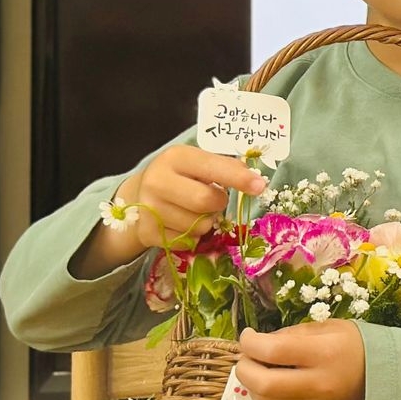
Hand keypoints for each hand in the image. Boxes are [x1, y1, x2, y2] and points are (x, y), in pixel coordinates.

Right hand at [73, 144, 268, 280]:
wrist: (140, 194)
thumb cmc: (180, 175)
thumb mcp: (199, 162)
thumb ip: (225, 167)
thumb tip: (255, 180)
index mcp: (176, 157)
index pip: (213, 168)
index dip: (239, 178)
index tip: (260, 186)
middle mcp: (158, 181)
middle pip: (205, 201)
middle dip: (218, 204)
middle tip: (215, 199)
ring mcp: (149, 208)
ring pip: (197, 226)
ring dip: (206, 222)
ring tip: (194, 210)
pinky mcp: (147, 232)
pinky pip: (185, 242)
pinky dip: (192, 237)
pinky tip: (182, 223)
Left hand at [235, 321, 367, 399]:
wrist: (389, 380)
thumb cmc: (360, 346)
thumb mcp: (332, 328)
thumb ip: (296, 333)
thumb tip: (264, 341)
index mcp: (324, 352)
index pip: (272, 350)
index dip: (250, 343)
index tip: (248, 336)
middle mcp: (318, 383)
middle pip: (262, 383)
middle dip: (243, 369)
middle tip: (246, 357)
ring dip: (252, 385)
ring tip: (257, 369)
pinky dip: (269, 395)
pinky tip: (275, 381)